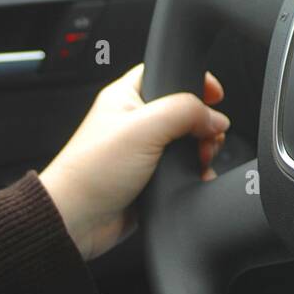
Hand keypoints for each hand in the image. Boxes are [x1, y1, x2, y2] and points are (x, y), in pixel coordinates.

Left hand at [39, 64, 229, 260]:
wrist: (78, 220)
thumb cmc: (92, 171)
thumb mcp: (144, 128)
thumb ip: (185, 113)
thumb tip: (215, 117)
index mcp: (127, 97)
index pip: (167, 73)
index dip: (194, 81)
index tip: (216, 96)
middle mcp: (136, 121)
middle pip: (185, 110)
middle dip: (204, 123)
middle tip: (207, 137)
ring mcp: (145, 151)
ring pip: (188, 141)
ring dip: (203, 150)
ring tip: (201, 160)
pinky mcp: (152, 177)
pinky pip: (184, 169)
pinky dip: (196, 173)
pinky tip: (197, 177)